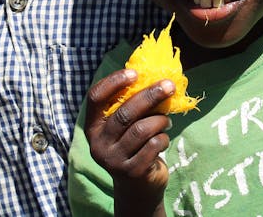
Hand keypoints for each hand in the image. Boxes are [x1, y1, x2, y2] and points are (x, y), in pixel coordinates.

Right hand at [84, 69, 174, 210]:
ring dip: (160, 120)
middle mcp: (98, 144)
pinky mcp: (132, 172)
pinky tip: (163, 139)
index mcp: (93, 128)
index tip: (135, 73)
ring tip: (166, 120)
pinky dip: (164, 138)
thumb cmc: (134, 147)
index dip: (113, 82)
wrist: (138, 189)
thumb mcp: (125, 128)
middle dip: (150, 96)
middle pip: (124, 113)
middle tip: (169, 85)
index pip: (95, 98)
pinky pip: (153, 145)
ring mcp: (113, 160)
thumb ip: (130, 106)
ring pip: (142, 129)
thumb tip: (153, 76)